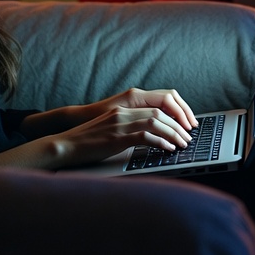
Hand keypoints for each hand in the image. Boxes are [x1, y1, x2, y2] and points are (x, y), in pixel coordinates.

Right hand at [51, 88, 197, 169]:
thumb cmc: (87, 142)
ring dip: (173, 133)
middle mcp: (123, 112)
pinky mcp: (117, 137)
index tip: (184, 126)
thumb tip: (150, 138)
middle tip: (188, 137)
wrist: (65, 145)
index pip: (156, 105)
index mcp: (123, 109)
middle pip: (160, 112)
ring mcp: (120, 123)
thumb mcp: (110, 130)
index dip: (174, 114)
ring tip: (182, 144)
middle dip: (178, 124)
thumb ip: (128, 129)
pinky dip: (160, 141)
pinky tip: (168, 149)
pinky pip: (145, 135)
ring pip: (156, 121)